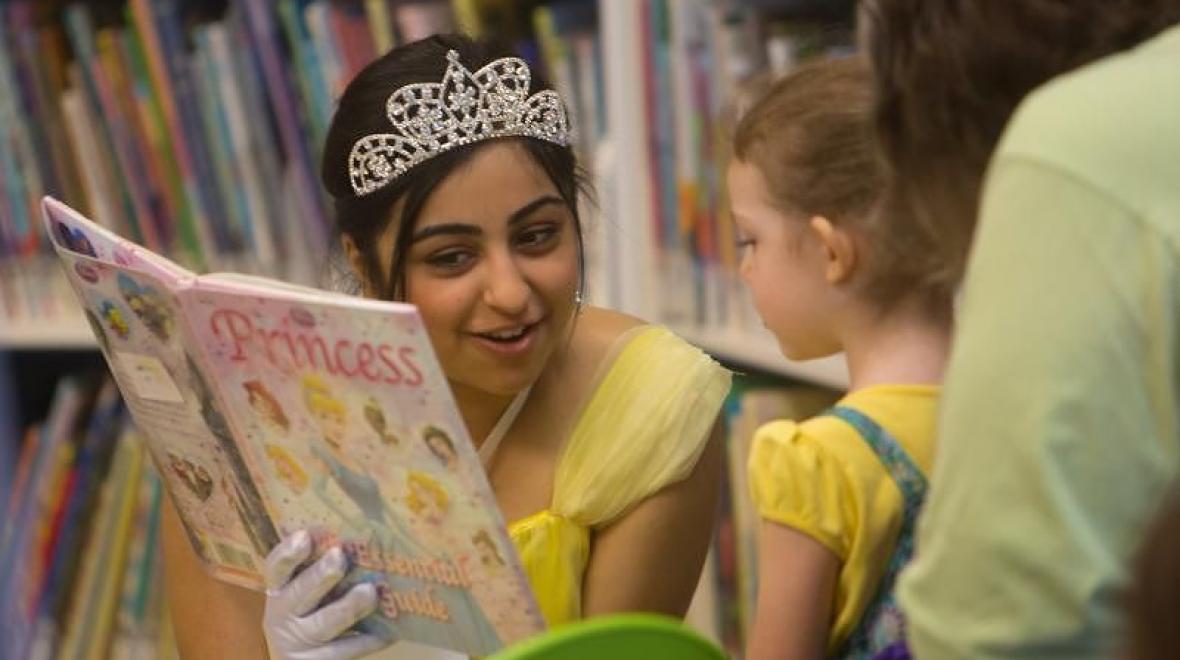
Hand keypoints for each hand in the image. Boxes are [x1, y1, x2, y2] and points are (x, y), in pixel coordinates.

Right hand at [262, 531, 389, 659]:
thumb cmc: (309, 612)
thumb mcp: (304, 590)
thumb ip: (319, 568)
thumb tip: (356, 537)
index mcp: (279, 590)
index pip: (276, 569)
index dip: (288, 554)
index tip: (304, 536)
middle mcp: (282, 616)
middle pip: (299, 594)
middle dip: (320, 575)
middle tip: (339, 557)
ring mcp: (300, 642)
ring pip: (323, 624)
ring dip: (348, 606)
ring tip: (369, 592)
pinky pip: (347, 650)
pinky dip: (368, 640)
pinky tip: (388, 631)